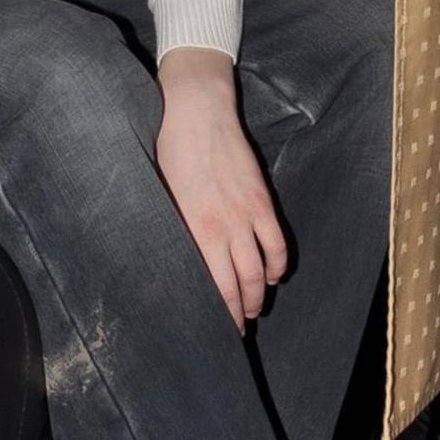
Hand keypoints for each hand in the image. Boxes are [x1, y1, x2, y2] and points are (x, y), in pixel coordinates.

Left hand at [154, 51, 287, 331]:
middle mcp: (222, 227)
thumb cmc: (168, 150)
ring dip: (260, 294)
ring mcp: (246, 214)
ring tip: (255, 307)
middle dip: (240, 312)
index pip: (212, 285)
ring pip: (261, 270)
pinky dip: (278, 264)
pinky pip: (277, 243)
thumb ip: (174, 227)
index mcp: (193, 228)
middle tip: (237, 327)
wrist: (196, 111)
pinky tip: (273, 275)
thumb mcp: (162, 193)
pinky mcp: (261, 201)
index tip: (216, 328)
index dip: (218, 312)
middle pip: (240, 285)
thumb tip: (174, 259)